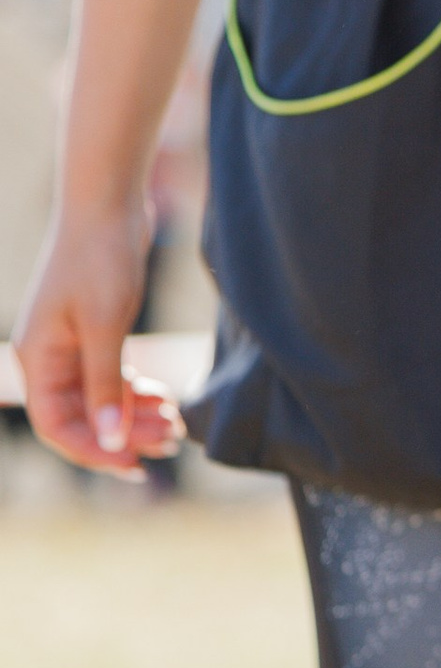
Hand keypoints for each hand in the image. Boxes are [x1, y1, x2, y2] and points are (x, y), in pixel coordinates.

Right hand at [14, 200, 186, 478]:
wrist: (108, 203)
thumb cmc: (100, 258)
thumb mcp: (106, 326)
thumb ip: (106, 386)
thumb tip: (112, 442)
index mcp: (37, 359)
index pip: (57, 426)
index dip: (94, 452)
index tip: (137, 464)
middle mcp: (49, 357)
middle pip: (82, 417)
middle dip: (124, 435)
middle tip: (171, 441)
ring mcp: (71, 346)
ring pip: (100, 399)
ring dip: (135, 415)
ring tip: (175, 422)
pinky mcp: (95, 333)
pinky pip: (110, 378)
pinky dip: (135, 391)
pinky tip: (164, 396)